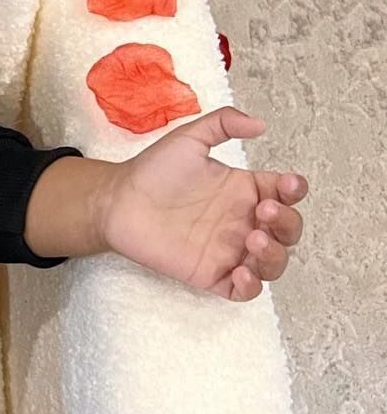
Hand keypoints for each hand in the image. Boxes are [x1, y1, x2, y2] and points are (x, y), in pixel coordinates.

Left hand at [97, 106, 307, 299]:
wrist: (118, 200)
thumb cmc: (153, 170)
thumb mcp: (190, 137)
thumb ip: (225, 122)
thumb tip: (261, 125)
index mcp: (246, 190)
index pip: (287, 194)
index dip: (295, 190)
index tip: (285, 183)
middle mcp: (243, 221)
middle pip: (287, 230)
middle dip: (286, 222)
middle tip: (262, 211)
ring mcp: (229, 250)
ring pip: (273, 263)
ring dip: (274, 255)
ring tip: (253, 239)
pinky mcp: (210, 274)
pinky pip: (243, 291)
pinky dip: (252, 287)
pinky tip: (242, 272)